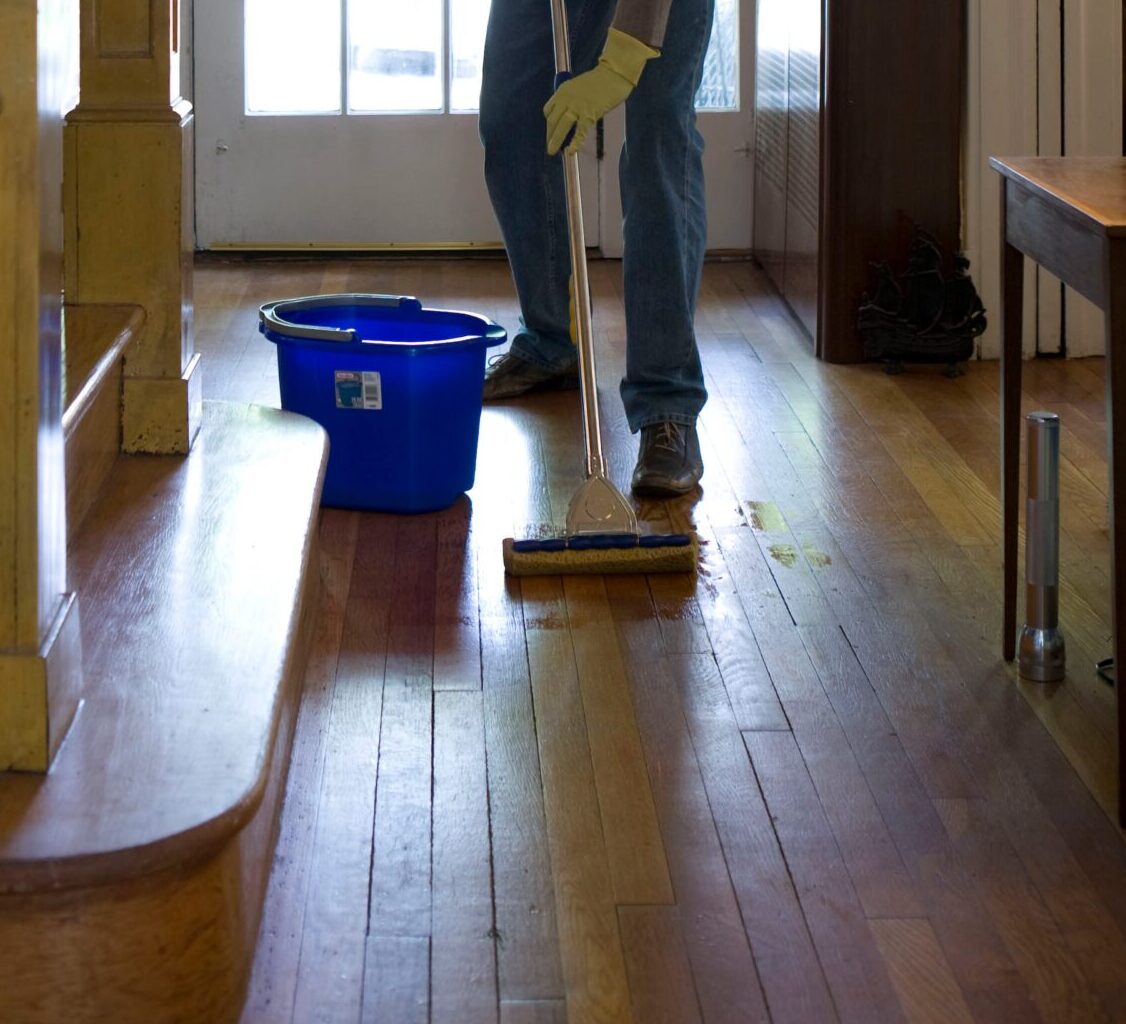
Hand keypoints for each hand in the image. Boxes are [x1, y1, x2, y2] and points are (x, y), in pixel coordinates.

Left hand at [544, 28, 658, 154]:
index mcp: (562, 91)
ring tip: (552, 151)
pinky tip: (571, 151)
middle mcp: (566, 99)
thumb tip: (569, 116)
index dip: (549, 124)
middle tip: (550, 147)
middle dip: (550, 135)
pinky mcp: (589, 114)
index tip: (552, 132)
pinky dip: (575, 143)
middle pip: (552, 121)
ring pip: (561, 127)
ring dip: (555, 141)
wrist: (613, 74)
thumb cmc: (599, 81)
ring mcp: (577, 107)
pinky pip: (579, 132)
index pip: (548, 111)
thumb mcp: (578, 87)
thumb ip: (571, 99)